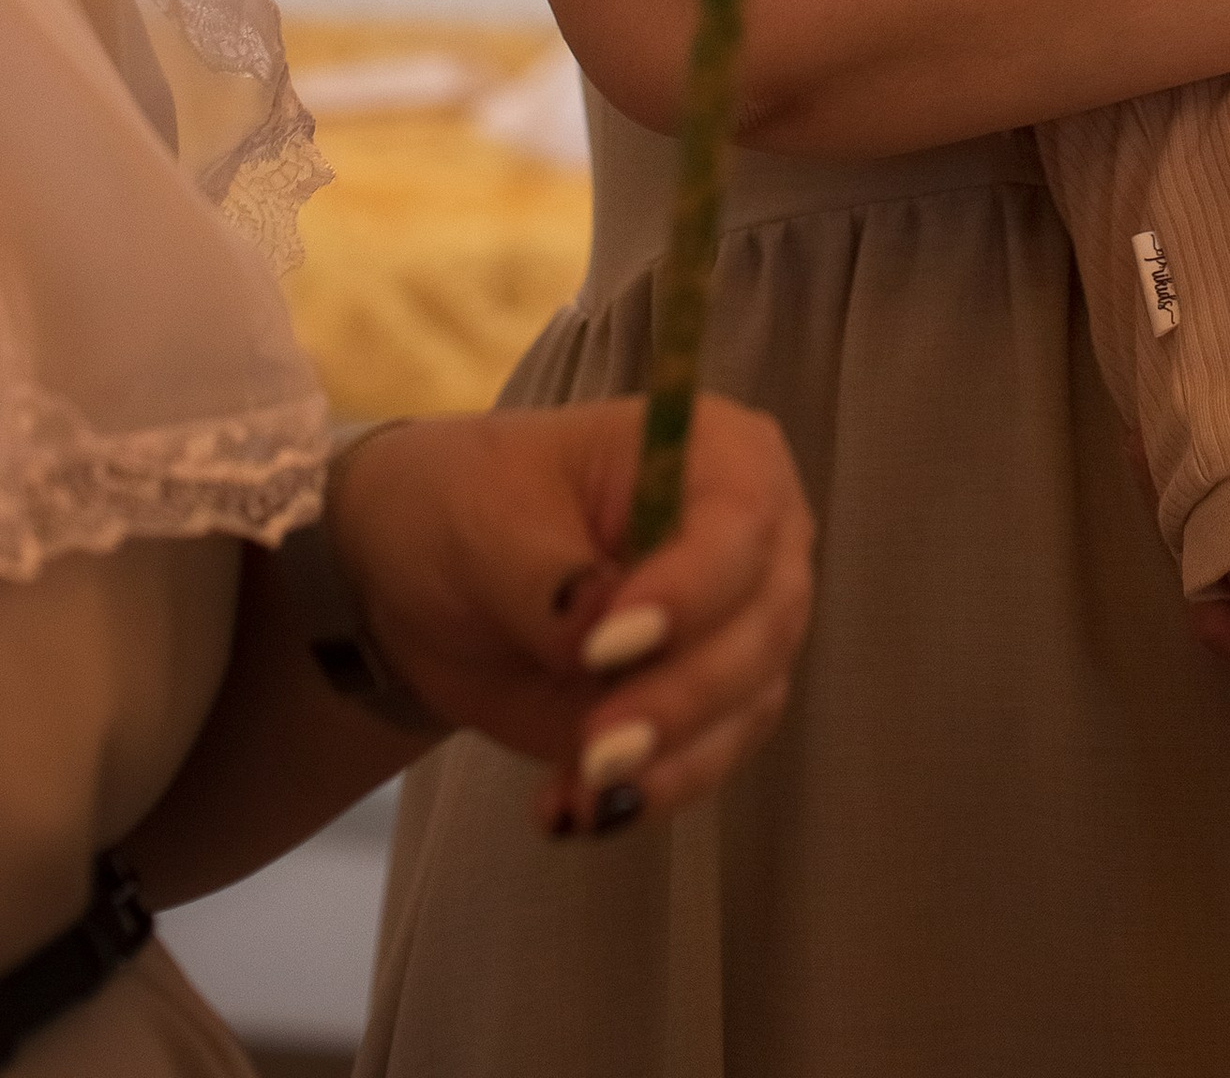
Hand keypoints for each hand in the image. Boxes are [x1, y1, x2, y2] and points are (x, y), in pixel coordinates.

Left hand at [327, 395, 813, 835]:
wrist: (433, 582)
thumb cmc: (473, 506)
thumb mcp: (488, 521)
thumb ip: (547, 580)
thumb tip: (597, 641)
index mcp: (714, 453)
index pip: (740, 521)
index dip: (690, 590)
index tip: (606, 648)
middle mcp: (752, 539)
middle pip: (763, 625)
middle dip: (683, 697)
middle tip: (597, 750)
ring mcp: (738, 625)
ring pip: (748, 704)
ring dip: (671, 761)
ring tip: (577, 794)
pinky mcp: (707, 705)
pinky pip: (707, 760)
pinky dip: (646, 793)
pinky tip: (566, 808)